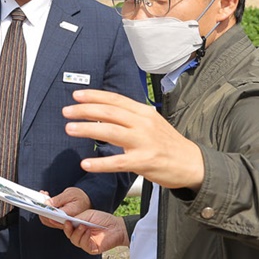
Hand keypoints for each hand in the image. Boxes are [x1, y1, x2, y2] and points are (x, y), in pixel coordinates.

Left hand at [39, 187, 90, 228]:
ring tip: (43, 195)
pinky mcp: (59, 221)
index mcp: (70, 215)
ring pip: (47, 220)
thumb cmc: (80, 197)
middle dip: (42, 209)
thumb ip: (58, 199)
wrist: (87, 200)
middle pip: (49, 220)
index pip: (55, 217)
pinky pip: (49, 218)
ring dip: (42, 209)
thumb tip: (47, 203)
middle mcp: (66, 222)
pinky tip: (46, 199)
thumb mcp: (70, 194)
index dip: (46, 212)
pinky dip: (45, 210)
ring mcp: (62, 222)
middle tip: (42, 196)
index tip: (42, 204)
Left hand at [63, 89, 205, 189]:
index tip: (76, 95)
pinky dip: (101, 163)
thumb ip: (130, 117)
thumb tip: (102, 111)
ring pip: (111, 132)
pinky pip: (118, 162)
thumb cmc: (167, 144)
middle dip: (85, 110)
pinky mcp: (145, 162)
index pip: (115, 100)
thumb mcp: (151, 122)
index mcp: (144, 112)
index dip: (94, 96)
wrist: (192, 163)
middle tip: (66, 111)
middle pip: (110, 113)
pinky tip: (86, 163)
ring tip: (69, 129)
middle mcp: (143, 124)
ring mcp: (144, 142)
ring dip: (87, 129)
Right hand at [63, 210, 127, 255]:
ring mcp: (86, 242)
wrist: (117, 227)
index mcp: (79, 227)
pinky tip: (88, 232)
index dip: (64, 224)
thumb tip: (66, 220)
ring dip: (77, 233)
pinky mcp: (91, 249)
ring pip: (74, 240)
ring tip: (83, 226)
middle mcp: (81, 235)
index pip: (68, 228)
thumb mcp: (88, 215)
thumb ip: (77, 218)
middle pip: (69, 235)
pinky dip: (84, 237)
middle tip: (69, 223)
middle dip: (68, 229)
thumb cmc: (103, 219)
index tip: (62, 220)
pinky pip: (83, 245)